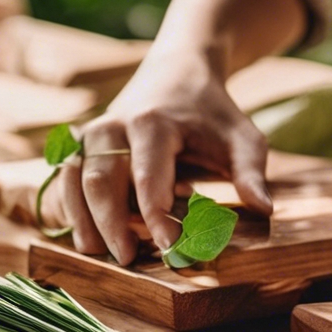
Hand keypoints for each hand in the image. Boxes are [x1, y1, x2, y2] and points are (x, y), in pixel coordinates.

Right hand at [51, 48, 272, 264]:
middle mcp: (114, 126)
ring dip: (82, 218)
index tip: (171, 249)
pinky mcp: (83, 144)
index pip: (149, 178)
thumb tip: (264, 209)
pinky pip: (66, 177)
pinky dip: (70, 207)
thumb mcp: (242, 136)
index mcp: (153, 122)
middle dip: (111, 223)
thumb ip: (251, 172)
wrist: (177, 71)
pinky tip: (84, 235)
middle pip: (101, 180)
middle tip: (127, 259)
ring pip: (75, 179)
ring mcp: (93, 134)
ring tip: (95, 253)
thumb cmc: (212, 111)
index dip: (157, 217)